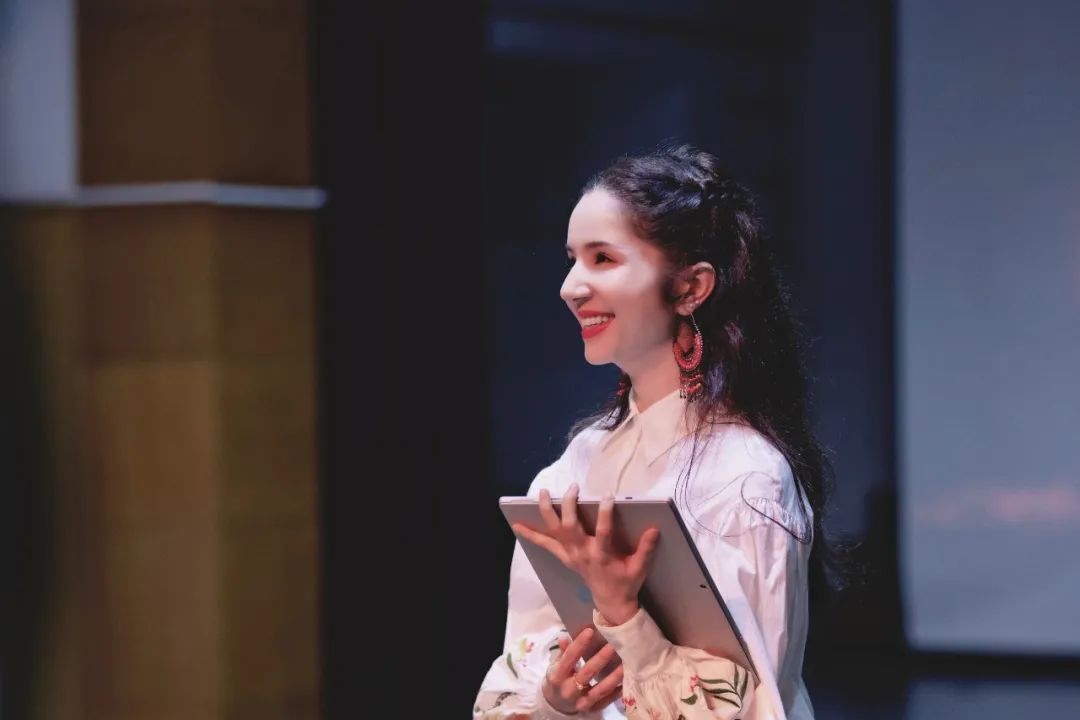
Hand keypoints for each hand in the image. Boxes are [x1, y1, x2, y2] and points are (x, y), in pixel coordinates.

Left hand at [513, 484, 660, 625]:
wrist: (611, 602)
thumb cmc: (626, 582)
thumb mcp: (639, 568)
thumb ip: (646, 549)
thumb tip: (655, 529)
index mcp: (601, 556)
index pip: (603, 532)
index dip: (605, 513)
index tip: (609, 495)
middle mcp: (581, 554)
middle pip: (570, 527)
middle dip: (568, 505)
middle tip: (573, 487)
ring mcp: (570, 555)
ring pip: (554, 531)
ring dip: (546, 511)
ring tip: (542, 492)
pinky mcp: (563, 557)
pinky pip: (544, 544)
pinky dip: (531, 534)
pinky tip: (516, 524)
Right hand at [542, 628, 623, 714]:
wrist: (557, 704)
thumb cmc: (559, 679)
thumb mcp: (556, 665)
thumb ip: (563, 652)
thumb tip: (564, 636)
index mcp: (558, 676)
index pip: (569, 658)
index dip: (579, 644)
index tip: (590, 631)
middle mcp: (569, 690)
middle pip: (587, 673)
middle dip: (601, 658)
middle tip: (613, 645)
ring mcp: (581, 702)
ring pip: (600, 689)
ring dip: (613, 677)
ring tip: (625, 664)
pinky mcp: (592, 709)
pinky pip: (607, 700)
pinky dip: (616, 692)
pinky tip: (625, 681)